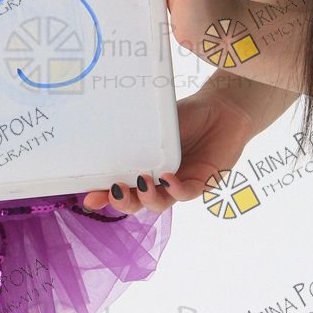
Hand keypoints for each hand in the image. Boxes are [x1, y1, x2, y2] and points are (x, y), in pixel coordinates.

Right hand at [82, 85, 256, 214]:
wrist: (224, 108)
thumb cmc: (188, 115)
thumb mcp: (156, 125)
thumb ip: (136, 134)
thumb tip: (104, 135)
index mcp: (144, 167)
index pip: (121, 187)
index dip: (104, 196)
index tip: (88, 198)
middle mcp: (160, 181)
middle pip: (137, 203)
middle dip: (122, 203)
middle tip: (114, 193)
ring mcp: (180, 183)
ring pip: (160, 204)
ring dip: (147, 199)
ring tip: (140, 184)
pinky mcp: (203, 182)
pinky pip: (186, 193)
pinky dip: (175, 189)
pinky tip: (167, 179)